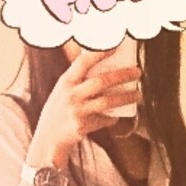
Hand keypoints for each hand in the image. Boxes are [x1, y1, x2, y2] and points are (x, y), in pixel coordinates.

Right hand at [29, 49, 140, 167]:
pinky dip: (112, 118)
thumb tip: (99, 65)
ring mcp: (77, 111)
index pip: (83, 61)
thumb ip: (77, 79)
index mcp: (65, 81)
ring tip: (138, 94)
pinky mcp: (82, 127)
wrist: (47, 138)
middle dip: (122, 75)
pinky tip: (117, 117)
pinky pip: (103, 120)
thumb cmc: (58, 111)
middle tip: (137, 71)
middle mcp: (71, 94)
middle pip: (101, 81)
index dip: (100, 52)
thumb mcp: (62, 91)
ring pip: (107, 101)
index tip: (116, 46)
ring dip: (125, 97)